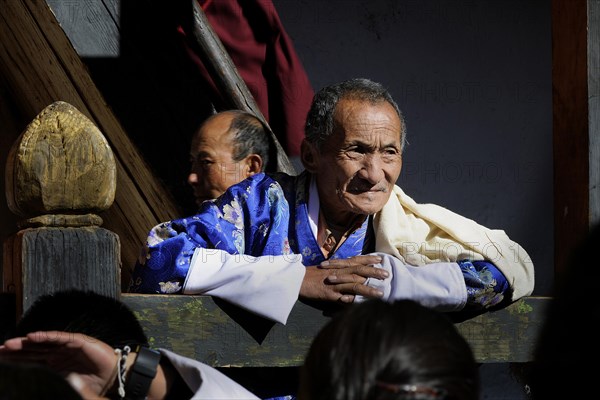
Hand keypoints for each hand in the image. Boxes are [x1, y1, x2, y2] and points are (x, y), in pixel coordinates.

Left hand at [0, 331, 118, 396]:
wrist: (113, 378)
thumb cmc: (93, 383)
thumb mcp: (67, 385)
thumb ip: (51, 382)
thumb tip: (31, 385)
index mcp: (53, 365)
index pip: (30, 361)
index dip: (14, 360)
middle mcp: (57, 354)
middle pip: (32, 351)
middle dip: (14, 351)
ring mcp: (66, 347)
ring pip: (42, 343)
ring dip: (25, 343)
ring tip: (9, 344)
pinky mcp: (77, 341)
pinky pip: (59, 338)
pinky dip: (46, 336)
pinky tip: (33, 336)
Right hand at [300, 255, 388, 302]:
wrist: (297, 279)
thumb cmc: (313, 275)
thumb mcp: (329, 270)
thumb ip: (342, 271)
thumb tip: (355, 272)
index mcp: (339, 266)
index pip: (356, 261)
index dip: (369, 259)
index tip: (380, 259)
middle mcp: (339, 273)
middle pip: (359, 271)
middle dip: (374, 272)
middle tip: (387, 274)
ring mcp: (334, 284)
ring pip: (354, 285)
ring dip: (368, 289)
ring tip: (380, 293)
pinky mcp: (328, 294)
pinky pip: (340, 297)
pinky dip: (349, 299)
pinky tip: (358, 302)